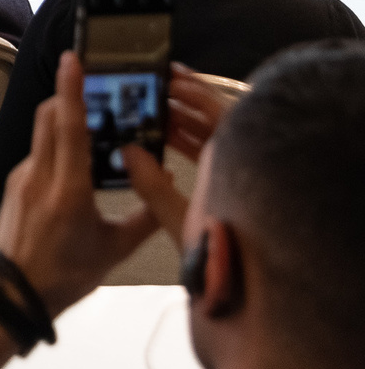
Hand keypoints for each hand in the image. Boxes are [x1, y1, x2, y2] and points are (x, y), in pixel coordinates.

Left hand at [0, 51, 159, 315]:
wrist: (9, 295)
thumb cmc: (62, 276)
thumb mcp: (113, 250)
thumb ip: (146, 217)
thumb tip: (169, 186)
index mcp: (67, 188)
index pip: (69, 125)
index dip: (73, 89)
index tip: (73, 59)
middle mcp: (39, 176)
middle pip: (50, 118)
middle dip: (71, 97)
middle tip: (97, 88)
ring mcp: (21, 179)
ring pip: (42, 135)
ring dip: (65, 122)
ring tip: (95, 127)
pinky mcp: (13, 187)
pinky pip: (38, 155)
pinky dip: (57, 147)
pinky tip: (77, 163)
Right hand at [117, 65, 228, 242]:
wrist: (241, 291)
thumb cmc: (219, 254)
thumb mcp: (180, 218)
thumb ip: (152, 185)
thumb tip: (127, 154)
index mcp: (232, 162)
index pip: (217, 111)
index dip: (192, 90)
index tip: (167, 78)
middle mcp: (239, 162)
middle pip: (214, 119)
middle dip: (181, 105)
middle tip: (151, 92)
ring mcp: (235, 173)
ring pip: (210, 137)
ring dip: (181, 124)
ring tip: (150, 114)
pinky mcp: (228, 186)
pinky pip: (208, 154)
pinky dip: (185, 144)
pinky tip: (162, 142)